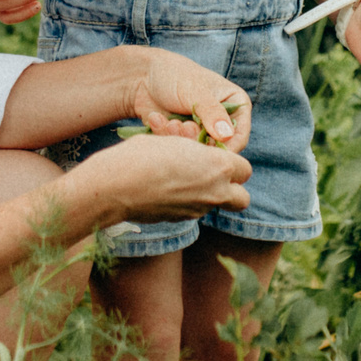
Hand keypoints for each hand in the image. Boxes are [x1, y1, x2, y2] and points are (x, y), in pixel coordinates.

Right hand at [68, 133, 250, 226]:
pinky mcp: (180, 220)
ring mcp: (198, 210)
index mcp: (218, 166)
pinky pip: (193, 210)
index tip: (215, 155)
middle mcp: (215, 192)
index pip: (245, 169)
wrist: (116, 186)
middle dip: (233, 188)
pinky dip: (187, 201)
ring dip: (207, 193)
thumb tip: (201, 158)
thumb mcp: (174, 141)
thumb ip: (196, 151)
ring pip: (216, 205)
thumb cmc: (143, 154)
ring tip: (181, 178)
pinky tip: (166, 189)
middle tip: (214, 176)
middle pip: (242, 198)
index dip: (231, 161)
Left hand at [125, 49, 253, 153]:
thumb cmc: (176, 75)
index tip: (203, 146)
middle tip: (180, 125)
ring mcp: (202, 132)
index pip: (239, 137)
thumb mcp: (196, 91)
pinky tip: (157, 119)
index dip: (224, 147)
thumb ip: (212, 113)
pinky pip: (178, 150)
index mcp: (236, 106)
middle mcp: (222, 122)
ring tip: (170, 121)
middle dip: (196, 140)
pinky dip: (166, 137)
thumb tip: (227, 136)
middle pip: (217, 149)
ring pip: (196, 152)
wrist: (144, 76)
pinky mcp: (183, 138)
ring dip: (180, 138)